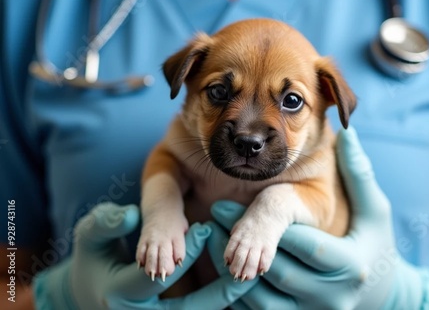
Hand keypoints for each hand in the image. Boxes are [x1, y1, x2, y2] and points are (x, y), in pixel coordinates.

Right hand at [33, 202, 257, 309]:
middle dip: (216, 290)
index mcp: (119, 293)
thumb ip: (106, 224)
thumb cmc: (94, 255)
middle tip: (238, 265)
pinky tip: (240, 284)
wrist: (93, 288)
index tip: (204, 230)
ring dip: (224, 299)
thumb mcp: (91, 235)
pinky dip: (220, 302)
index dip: (183, 254)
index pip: (156, 277)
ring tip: (249, 276)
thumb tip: (130, 216)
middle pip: (187, 308)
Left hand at [210, 127, 428, 309]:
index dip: (265, 225)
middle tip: (212, 215)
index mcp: (351, 265)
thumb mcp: (375, 208)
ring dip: (231, 270)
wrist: (380, 293)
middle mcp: (331, 296)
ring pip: (262, 299)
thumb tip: (349, 133)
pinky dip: (237, 295)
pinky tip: (223, 267)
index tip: (226, 202)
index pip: (304, 245)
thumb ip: (359, 172)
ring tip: (211, 239)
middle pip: (278, 273)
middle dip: (242, 243)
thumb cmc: (375, 242)